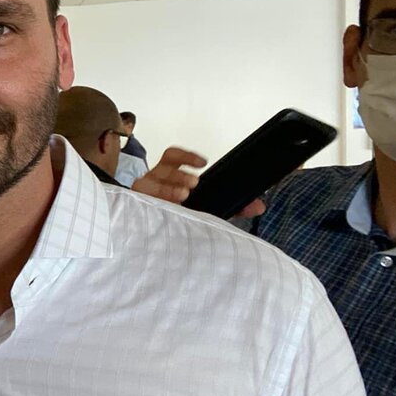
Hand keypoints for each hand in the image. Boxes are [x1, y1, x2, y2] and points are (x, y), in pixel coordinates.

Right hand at [131, 147, 265, 217]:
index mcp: (168, 175)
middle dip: (178, 175)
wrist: (159, 239)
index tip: (203, 163)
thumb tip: (259, 206)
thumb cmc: (180, 216)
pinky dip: (154, 201)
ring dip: (167, 187)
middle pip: (162, 168)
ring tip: (183, 195)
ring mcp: (143, 194)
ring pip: (150, 182)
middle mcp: (153, 180)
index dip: (186, 156)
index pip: (172, 157)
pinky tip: (163, 208)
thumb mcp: (209, 209)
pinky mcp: (136, 208)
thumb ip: (233, 206)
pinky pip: (141, 200)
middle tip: (194, 183)